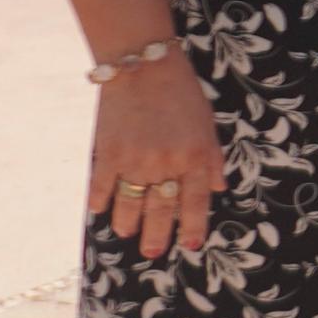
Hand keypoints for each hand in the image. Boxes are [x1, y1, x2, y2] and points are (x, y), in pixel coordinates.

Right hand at [85, 57, 226, 258]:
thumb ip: (212, 158)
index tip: (189, 245)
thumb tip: (219, 188)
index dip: (193, 226)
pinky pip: (102, 185)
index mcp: (195, 157)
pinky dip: (100, 199)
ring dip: (128, 222)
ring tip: (127, 233)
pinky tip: (99, 210)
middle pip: (162, 209)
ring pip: (131, 202)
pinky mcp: (109, 152)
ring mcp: (135, 160)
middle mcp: (166, 164)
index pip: (195, 202)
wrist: (143, 66)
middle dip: (158, 234)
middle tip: (153, 251)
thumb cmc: (181, 93)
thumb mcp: (208, 124)